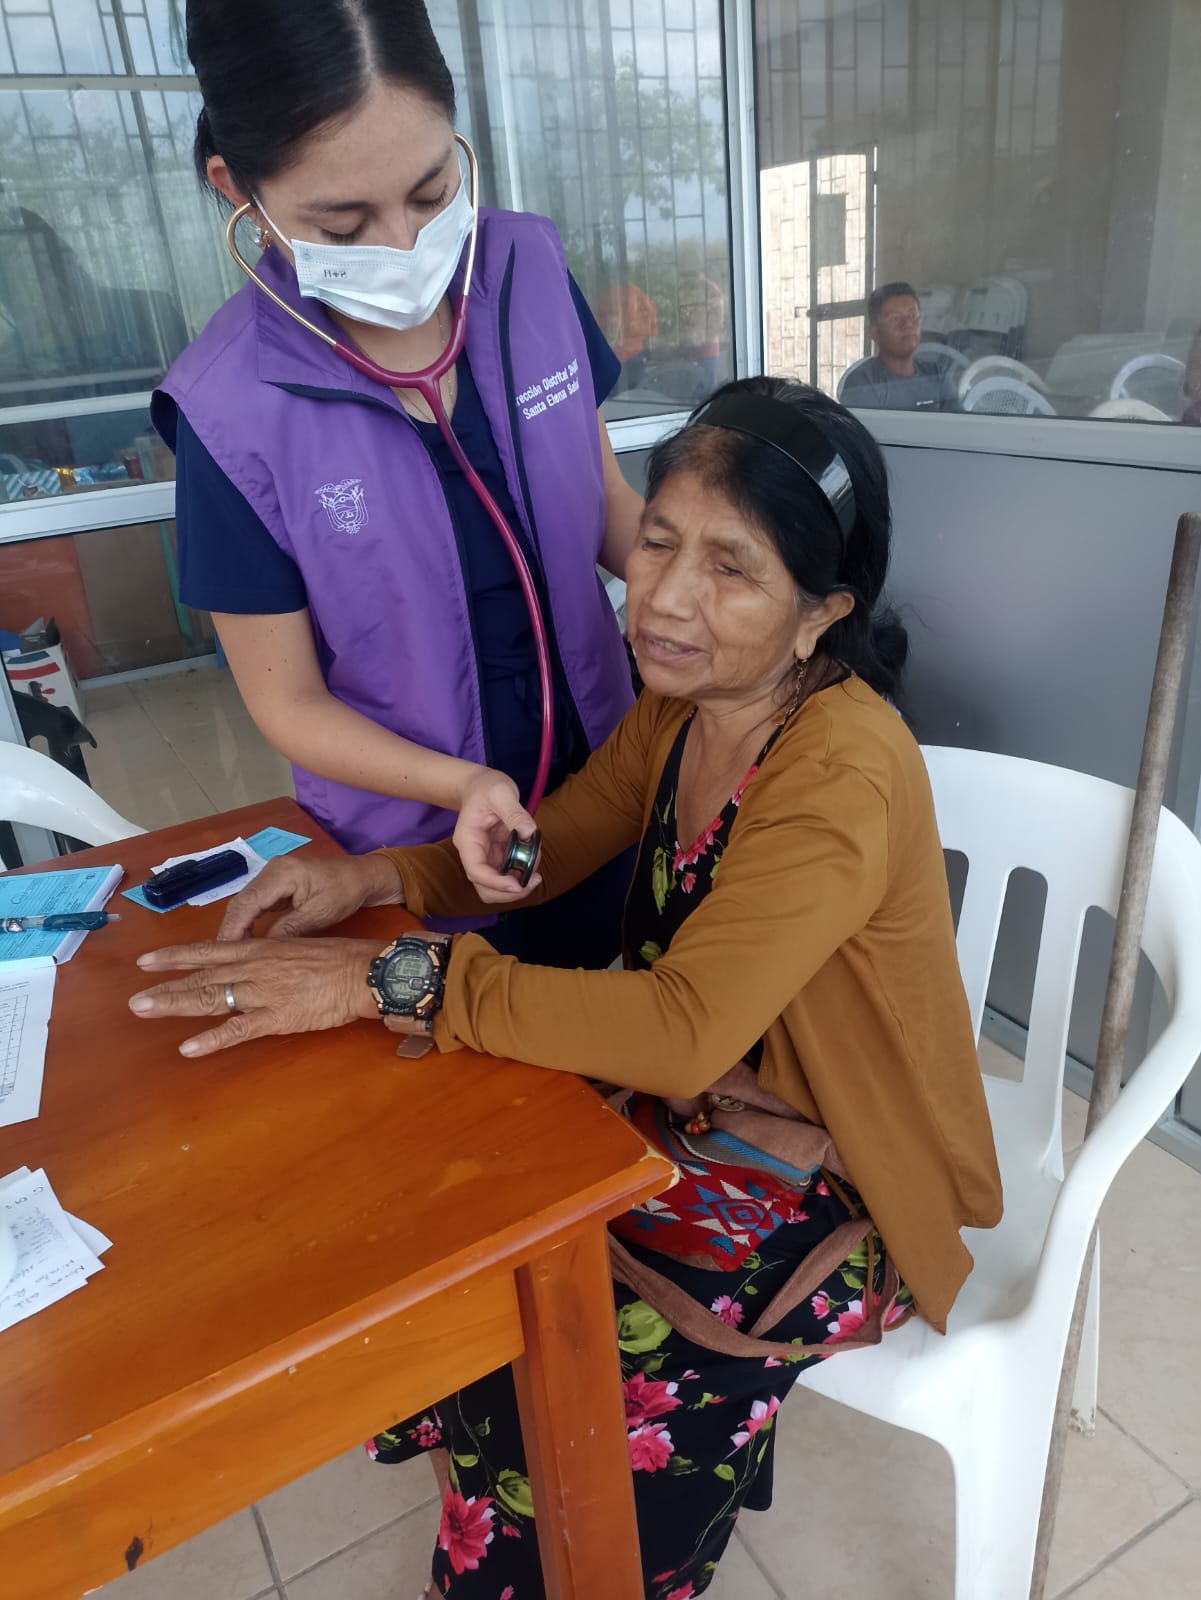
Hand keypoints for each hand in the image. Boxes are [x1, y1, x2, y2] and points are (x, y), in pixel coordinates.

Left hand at [129, 935, 383, 1056]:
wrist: (360, 972)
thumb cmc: (335, 959)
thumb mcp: (296, 947)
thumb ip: (270, 957)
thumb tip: (251, 962)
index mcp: (259, 949)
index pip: (208, 950)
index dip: (175, 956)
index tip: (146, 960)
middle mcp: (253, 967)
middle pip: (201, 977)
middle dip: (166, 988)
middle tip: (135, 1002)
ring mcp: (262, 992)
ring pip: (211, 998)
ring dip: (176, 1005)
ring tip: (146, 1012)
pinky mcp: (276, 1017)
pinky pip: (238, 1029)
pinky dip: (212, 1039)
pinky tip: (189, 1049)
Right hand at [217, 853, 402, 940]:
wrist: (363, 876)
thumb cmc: (345, 891)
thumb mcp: (319, 914)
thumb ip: (290, 930)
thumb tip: (263, 951)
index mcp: (282, 873)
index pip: (248, 902)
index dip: (234, 928)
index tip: (225, 951)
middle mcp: (272, 870)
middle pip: (241, 901)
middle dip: (231, 929)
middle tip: (224, 958)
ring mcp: (273, 876)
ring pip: (246, 903)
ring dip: (239, 927)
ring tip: (232, 953)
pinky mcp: (277, 884)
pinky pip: (256, 903)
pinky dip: (249, 921)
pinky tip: (247, 941)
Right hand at [454, 767, 542, 904]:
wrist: (481, 785)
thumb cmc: (487, 787)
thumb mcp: (501, 792)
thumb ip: (515, 813)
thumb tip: (530, 834)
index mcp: (468, 840)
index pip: (476, 871)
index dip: (496, 883)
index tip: (518, 885)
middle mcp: (474, 853)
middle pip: (485, 887)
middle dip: (509, 891)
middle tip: (534, 880)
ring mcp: (486, 857)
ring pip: (497, 886)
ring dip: (518, 884)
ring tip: (536, 867)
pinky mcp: (498, 856)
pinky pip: (508, 874)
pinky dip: (522, 872)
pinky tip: (533, 858)